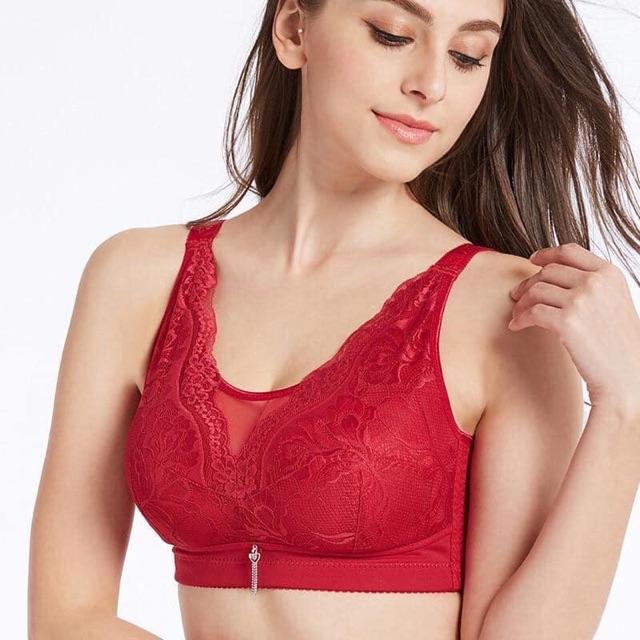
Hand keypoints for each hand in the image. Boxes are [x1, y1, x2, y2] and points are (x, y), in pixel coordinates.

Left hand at [508, 242, 639, 413]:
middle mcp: (595, 282)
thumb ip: (592, 284)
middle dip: (528, 282)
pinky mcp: (566, 322)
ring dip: (521, 302)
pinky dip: (520, 319)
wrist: (626, 375)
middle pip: (548, 271)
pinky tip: (517, 326)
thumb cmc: (618, 343)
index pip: (570, 251)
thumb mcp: (613, 301)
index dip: (547, 254)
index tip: (532, 260)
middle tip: (517, 295)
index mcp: (609, 273)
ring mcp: (580, 300)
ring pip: (536, 290)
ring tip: (517, 313)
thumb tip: (553, 272)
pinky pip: (532, 312)